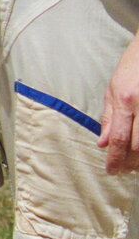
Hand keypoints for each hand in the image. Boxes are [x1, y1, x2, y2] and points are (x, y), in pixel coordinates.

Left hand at [100, 31, 138, 173]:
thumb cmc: (133, 67)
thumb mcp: (113, 87)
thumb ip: (108, 117)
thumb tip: (102, 144)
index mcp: (126, 99)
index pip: (118, 138)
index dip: (115, 159)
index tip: (111, 171)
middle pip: (138, 146)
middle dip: (130, 163)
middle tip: (123, 171)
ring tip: (134, 166)